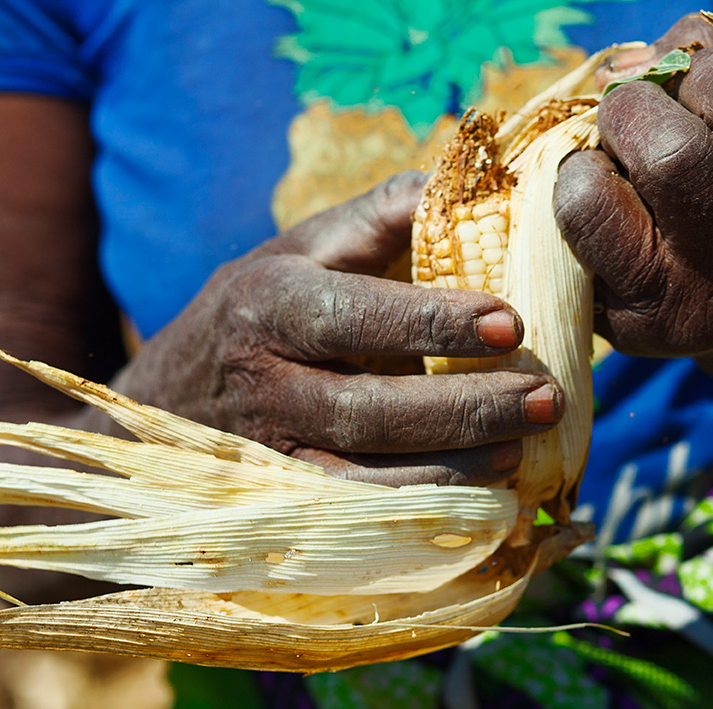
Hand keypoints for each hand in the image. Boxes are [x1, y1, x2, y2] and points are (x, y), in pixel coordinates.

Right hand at [125, 171, 563, 486]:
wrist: (165, 400)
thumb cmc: (260, 308)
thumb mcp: (301, 250)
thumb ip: (379, 217)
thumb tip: (466, 185)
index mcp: (268, 303)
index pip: (352, 316)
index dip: (431, 324)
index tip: (509, 323)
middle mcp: (262, 384)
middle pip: (365, 410)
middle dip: (463, 410)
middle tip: (546, 398)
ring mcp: (268, 455)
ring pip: (360, 479)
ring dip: (449, 472)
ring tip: (523, 452)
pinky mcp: (280, 506)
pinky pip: (354, 521)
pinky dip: (419, 517)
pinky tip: (479, 501)